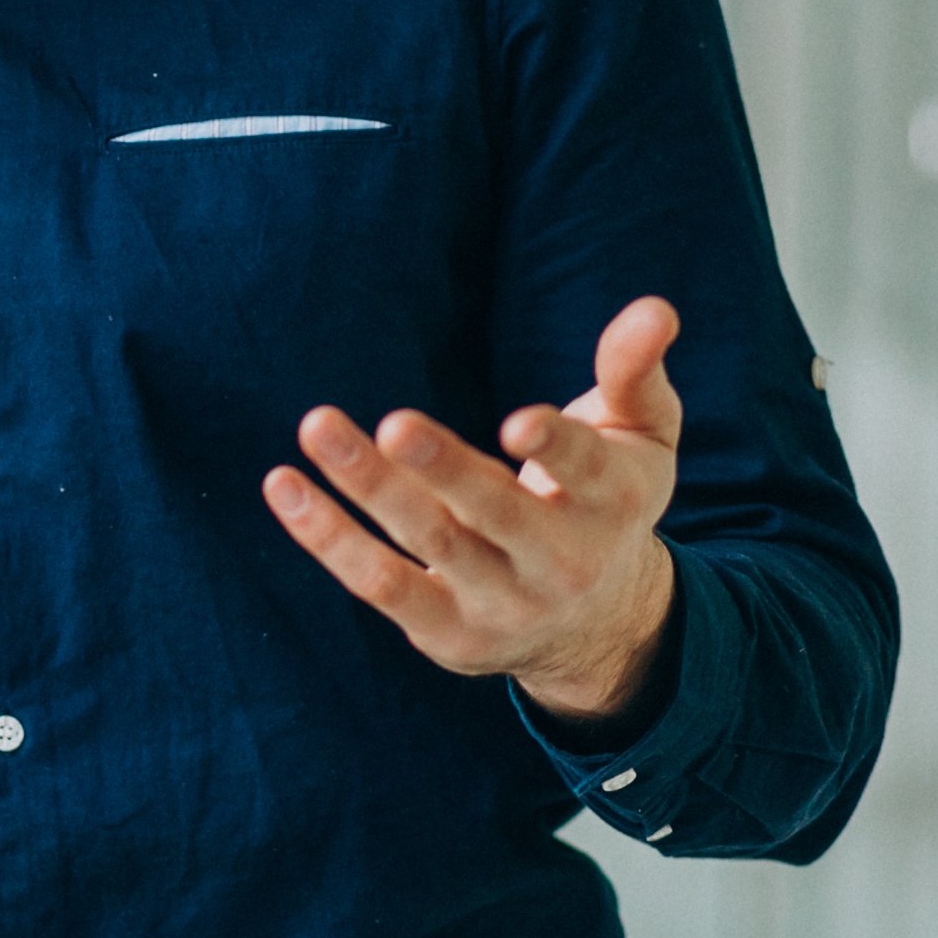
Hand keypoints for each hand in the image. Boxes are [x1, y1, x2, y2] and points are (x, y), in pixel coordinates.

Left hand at [261, 297, 683, 731]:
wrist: (599, 628)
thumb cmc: (608, 501)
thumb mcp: (640, 438)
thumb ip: (636, 371)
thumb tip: (654, 307)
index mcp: (614, 505)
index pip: (586, 474)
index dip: (556, 449)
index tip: (519, 423)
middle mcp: (559, 562)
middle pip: (496, 514)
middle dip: (444, 469)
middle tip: (394, 424)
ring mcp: (500, 602)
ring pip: (428, 545)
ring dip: (369, 488)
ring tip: (318, 427)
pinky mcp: (445, 630)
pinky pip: (379, 584)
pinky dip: (328, 538)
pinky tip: (283, 485)